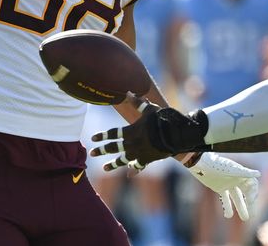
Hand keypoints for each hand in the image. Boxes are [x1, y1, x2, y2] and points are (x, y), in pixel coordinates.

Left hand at [91, 93, 207, 169]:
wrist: (175, 135)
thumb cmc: (162, 119)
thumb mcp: (149, 109)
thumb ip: (137, 103)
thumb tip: (128, 92)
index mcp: (131, 131)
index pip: (113, 134)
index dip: (103, 136)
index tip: (93, 138)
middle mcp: (132, 143)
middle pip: (114, 148)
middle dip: (102, 150)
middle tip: (92, 153)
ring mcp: (139, 153)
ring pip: (123, 159)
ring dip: (113, 164)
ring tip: (104, 168)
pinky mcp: (147, 159)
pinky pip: (139, 165)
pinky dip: (134, 169)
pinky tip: (129, 174)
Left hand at [188, 152, 259, 220]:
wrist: (201, 164)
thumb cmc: (217, 164)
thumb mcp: (232, 169)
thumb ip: (245, 172)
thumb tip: (258, 173)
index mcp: (241, 174)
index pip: (252, 185)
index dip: (253, 194)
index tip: (251, 201)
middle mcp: (236, 179)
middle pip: (246, 193)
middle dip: (250, 204)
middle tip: (252, 214)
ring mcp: (228, 184)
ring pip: (237, 198)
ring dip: (241, 208)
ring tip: (245, 218)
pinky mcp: (219, 188)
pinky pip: (226, 199)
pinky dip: (227, 207)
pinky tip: (228, 215)